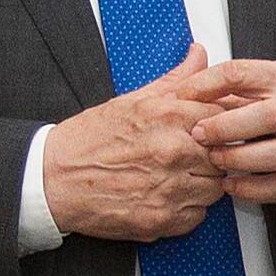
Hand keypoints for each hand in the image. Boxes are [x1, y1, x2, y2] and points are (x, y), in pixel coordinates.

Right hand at [42, 45, 236, 240]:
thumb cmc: (87, 141)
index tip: (207, 132)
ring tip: (175, 176)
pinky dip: (187, 209)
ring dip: (201, 184)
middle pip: (223, 155)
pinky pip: (197, 216)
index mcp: (167, 118)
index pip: (223, 119)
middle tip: (189, 156)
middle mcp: (173, 153)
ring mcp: (170, 189)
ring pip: (214, 188)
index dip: (218, 126)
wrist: (52, 180)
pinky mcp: (163, 220)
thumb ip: (174, 81)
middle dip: (210, 155)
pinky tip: (166, 196)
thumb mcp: (131, 101)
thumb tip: (198, 55)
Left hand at [195, 59, 275, 205]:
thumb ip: (239, 82)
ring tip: (216, 161)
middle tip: (197, 134)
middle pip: (264, 117)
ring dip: (240, 160)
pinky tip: (233, 186)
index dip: (206, 85)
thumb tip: (190, 81)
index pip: (241, 74)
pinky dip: (255, 189)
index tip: (182, 97)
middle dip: (224, 127)